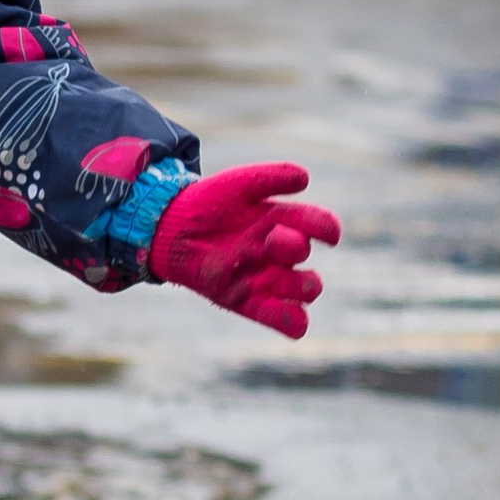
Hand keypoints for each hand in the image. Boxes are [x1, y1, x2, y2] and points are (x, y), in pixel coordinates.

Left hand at [148, 160, 338, 339]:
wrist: (172, 228)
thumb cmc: (209, 203)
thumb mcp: (239, 184)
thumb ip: (271, 177)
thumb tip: (305, 179)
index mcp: (283, 220)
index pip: (319, 224)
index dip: (328, 228)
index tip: (327, 233)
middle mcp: (278, 251)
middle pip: (307, 259)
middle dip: (296, 249)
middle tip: (271, 240)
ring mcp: (266, 277)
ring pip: (305, 291)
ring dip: (304, 287)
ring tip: (281, 278)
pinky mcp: (248, 301)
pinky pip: (284, 320)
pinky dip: (293, 322)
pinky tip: (291, 319)